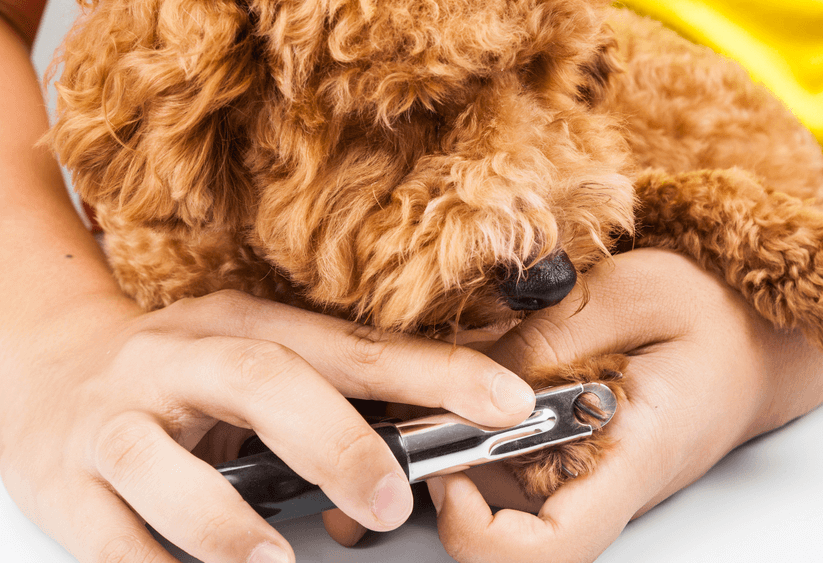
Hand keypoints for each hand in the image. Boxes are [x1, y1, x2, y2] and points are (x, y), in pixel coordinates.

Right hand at [0, 290, 534, 562]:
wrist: (45, 371)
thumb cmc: (177, 378)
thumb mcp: (249, 362)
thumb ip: (325, 399)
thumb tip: (422, 452)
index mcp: (245, 323)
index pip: (354, 348)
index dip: (434, 373)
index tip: (506, 404)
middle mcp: (181, 356)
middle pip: (263, 379)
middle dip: (337, 441)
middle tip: (391, 502)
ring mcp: (118, 415)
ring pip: (166, 464)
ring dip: (227, 522)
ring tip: (276, 561)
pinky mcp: (67, 477)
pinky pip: (109, 534)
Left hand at [424, 248, 822, 562]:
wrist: (758, 336)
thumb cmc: (717, 315)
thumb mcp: (632, 294)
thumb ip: (552, 337)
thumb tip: (470, 377)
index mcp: (632, 456)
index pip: (551, 548)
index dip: (481, 533)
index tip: (450, 473)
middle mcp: (606, 483)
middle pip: (505, 519)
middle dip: (452, 461)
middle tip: (432, 393)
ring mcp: (592, 475)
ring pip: (501, 486)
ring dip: (467, 432)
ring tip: (466, 362)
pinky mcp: (582, 457)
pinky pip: (517, 456)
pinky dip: (490, 418)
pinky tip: (496, 365)